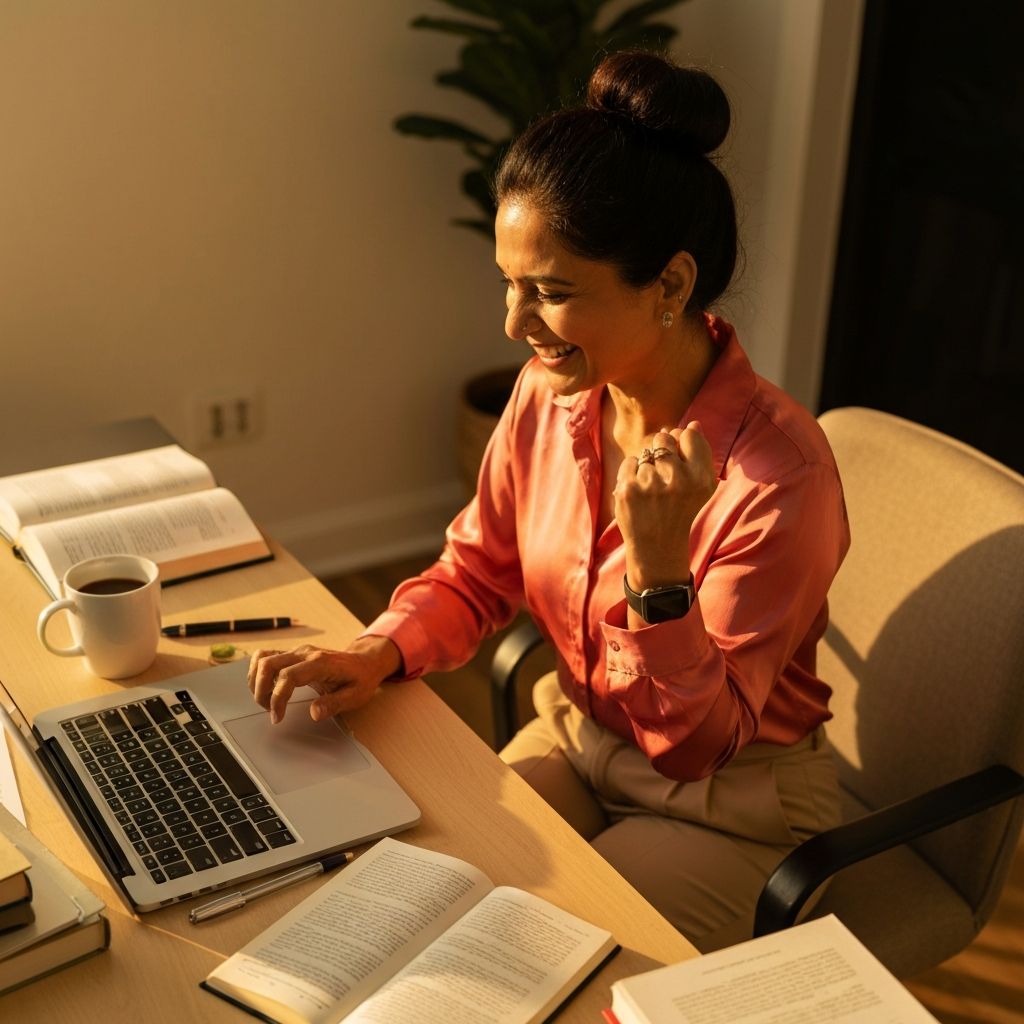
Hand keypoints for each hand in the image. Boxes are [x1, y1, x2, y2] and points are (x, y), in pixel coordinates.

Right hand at [247, 635, 402, 723]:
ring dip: (256, 681)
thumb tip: (314, 713)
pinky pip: (267, 656)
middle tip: (269, 710)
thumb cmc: (360, 679)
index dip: (277, 698)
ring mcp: (298, 651)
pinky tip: (266, 687)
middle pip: (268, 664)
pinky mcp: (293, 653)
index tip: (276, 717)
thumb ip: (334, 704)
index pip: (288, 676)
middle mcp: (305, 653)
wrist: (365, 662)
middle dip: (261, 690)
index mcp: (321, 663)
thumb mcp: (355, 696)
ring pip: (263, 658)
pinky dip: (259, 671)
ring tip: (266, 701)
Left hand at [614, 421, 716, 590]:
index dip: (681, 442)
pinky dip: (632, 474)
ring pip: (646, 452)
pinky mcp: (628, 489)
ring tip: (652, 490)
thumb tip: (693, 424)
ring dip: (647, 466)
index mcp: (701, 478)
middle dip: (662, 450)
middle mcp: (678, 479)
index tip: (678, 458)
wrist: (657, 544)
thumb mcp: (702, 487)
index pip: (689, 435)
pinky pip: (629, 462)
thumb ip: (700, 454)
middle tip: (663, 475)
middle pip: (664, 437)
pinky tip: (639, 492)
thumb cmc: (681, 510)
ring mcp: (651, 484)